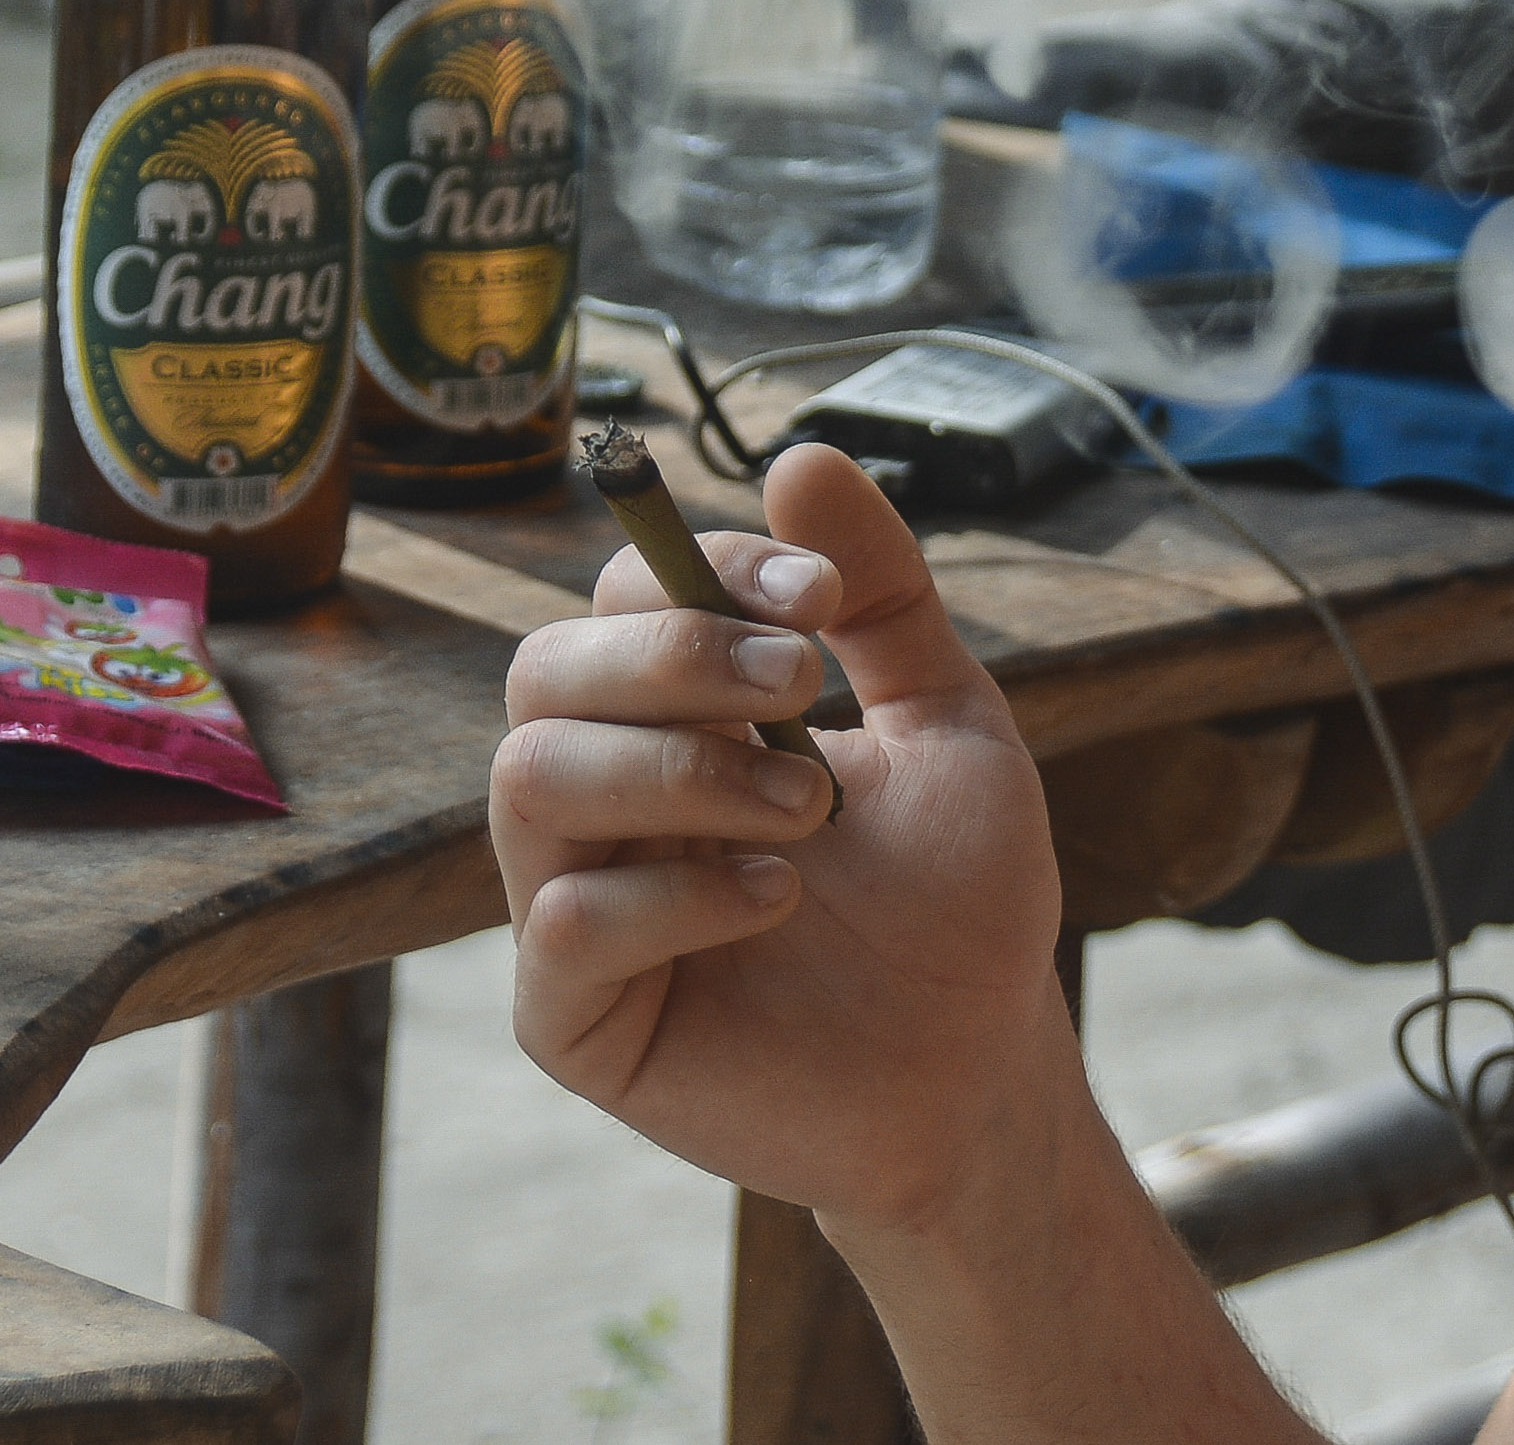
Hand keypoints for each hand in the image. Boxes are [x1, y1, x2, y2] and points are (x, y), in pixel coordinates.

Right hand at [495, 444, 1068, 1227]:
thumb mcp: (947, 717)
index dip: (702, 569)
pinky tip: (776, 902)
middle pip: (542, 670)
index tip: (821, 598)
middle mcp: (605, 797)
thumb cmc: (959, 894)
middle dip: (671, 654)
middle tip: (800, 684)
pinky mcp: (576, 1019)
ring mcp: (576, 904)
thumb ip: (881, 593)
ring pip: (528, 778)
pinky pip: (561, 926)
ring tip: (807, 811)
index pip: (616, 596)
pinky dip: (674, 896)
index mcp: (675, 716)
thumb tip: (800, 453)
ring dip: (680, 769)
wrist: (985, 1060)